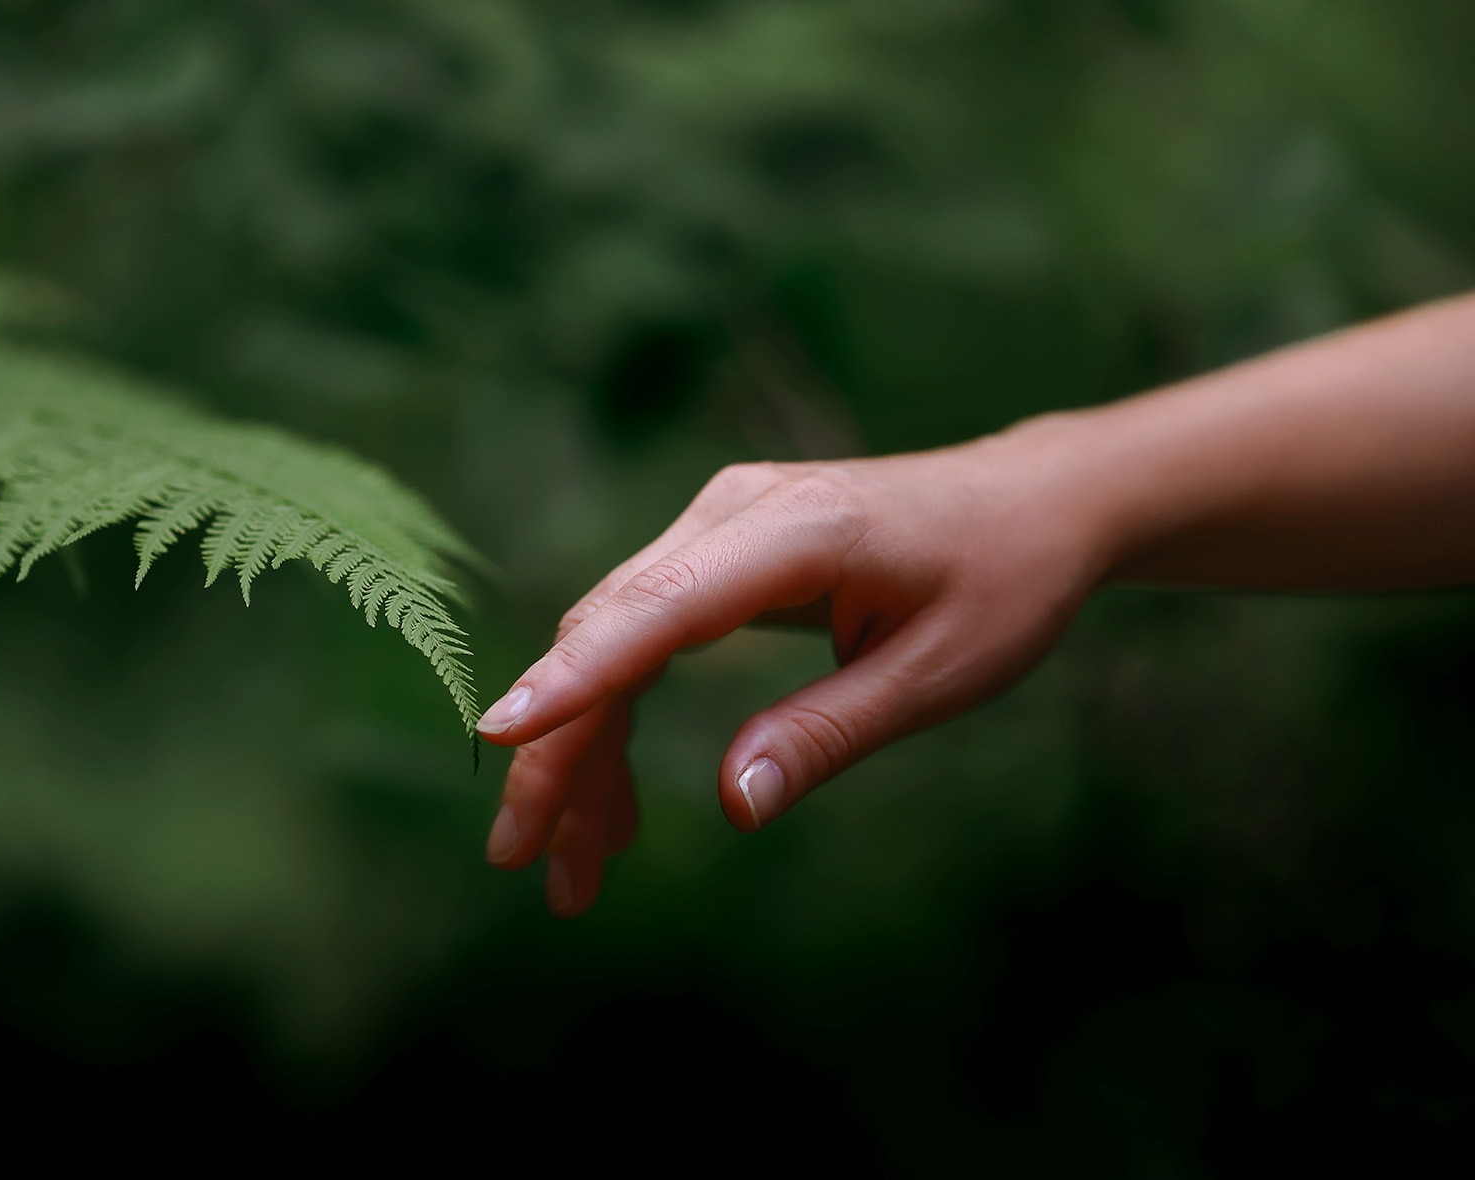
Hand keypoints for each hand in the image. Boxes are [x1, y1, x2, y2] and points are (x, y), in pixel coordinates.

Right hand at [475, 433, 1111, 916]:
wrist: (1032, 500)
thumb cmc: (1002, 582)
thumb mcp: (938, 674)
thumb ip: (828, 732)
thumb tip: (733, 806)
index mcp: (800, 530)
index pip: (659, 606)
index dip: (575, 676)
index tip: (499, 736)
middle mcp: (735, 511)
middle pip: (609, 631)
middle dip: (557, 751)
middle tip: (525, 861)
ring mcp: (719, 524)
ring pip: (611, 640)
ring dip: (581, 749)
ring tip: (573, 864)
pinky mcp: (718, 550)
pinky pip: (642, 635)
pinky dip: (618, 716)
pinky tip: (616, 802)